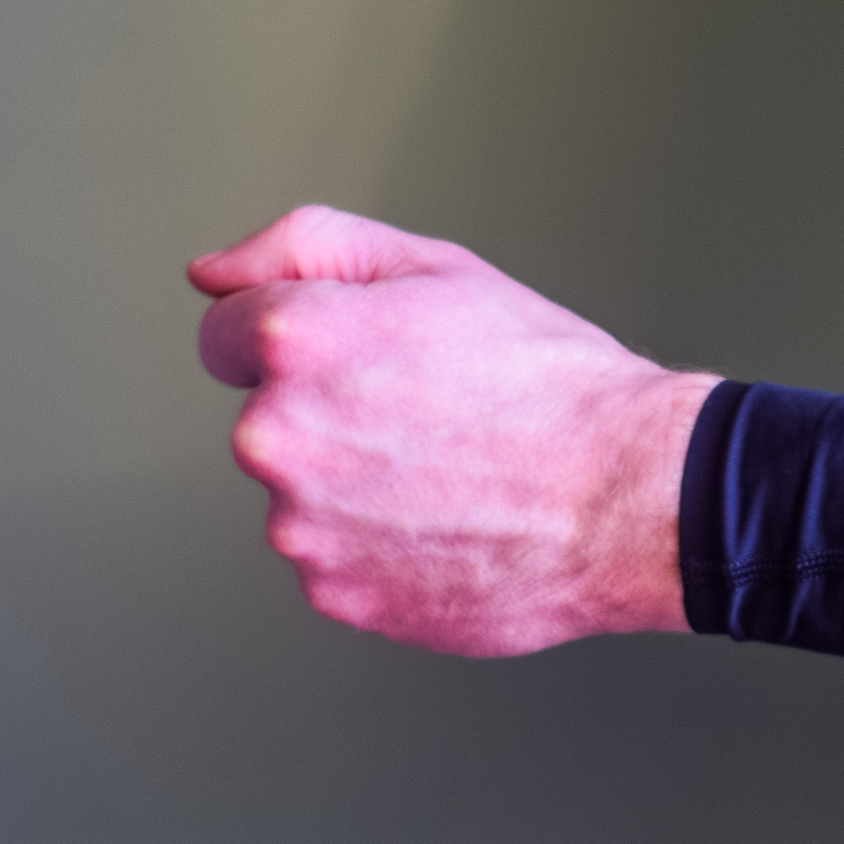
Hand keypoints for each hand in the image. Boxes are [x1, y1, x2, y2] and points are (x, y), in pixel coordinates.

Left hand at [191, 205, 720, 655]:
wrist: (631, 498)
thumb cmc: (554, 385)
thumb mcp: (437, 267)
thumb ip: (301, 248)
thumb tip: (212, 276)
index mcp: (293, 343)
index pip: (226, 336)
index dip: (303, 338)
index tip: (367, 361)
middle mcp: (278, 438)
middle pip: (270, 422)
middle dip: (332, 416)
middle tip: (434, 418)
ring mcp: (304, 528)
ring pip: (306, 498)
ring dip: (358, 489)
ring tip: (455, 477)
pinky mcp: (339, 595)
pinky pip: (340, 562)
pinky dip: (385, 550)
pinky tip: (454, 525)